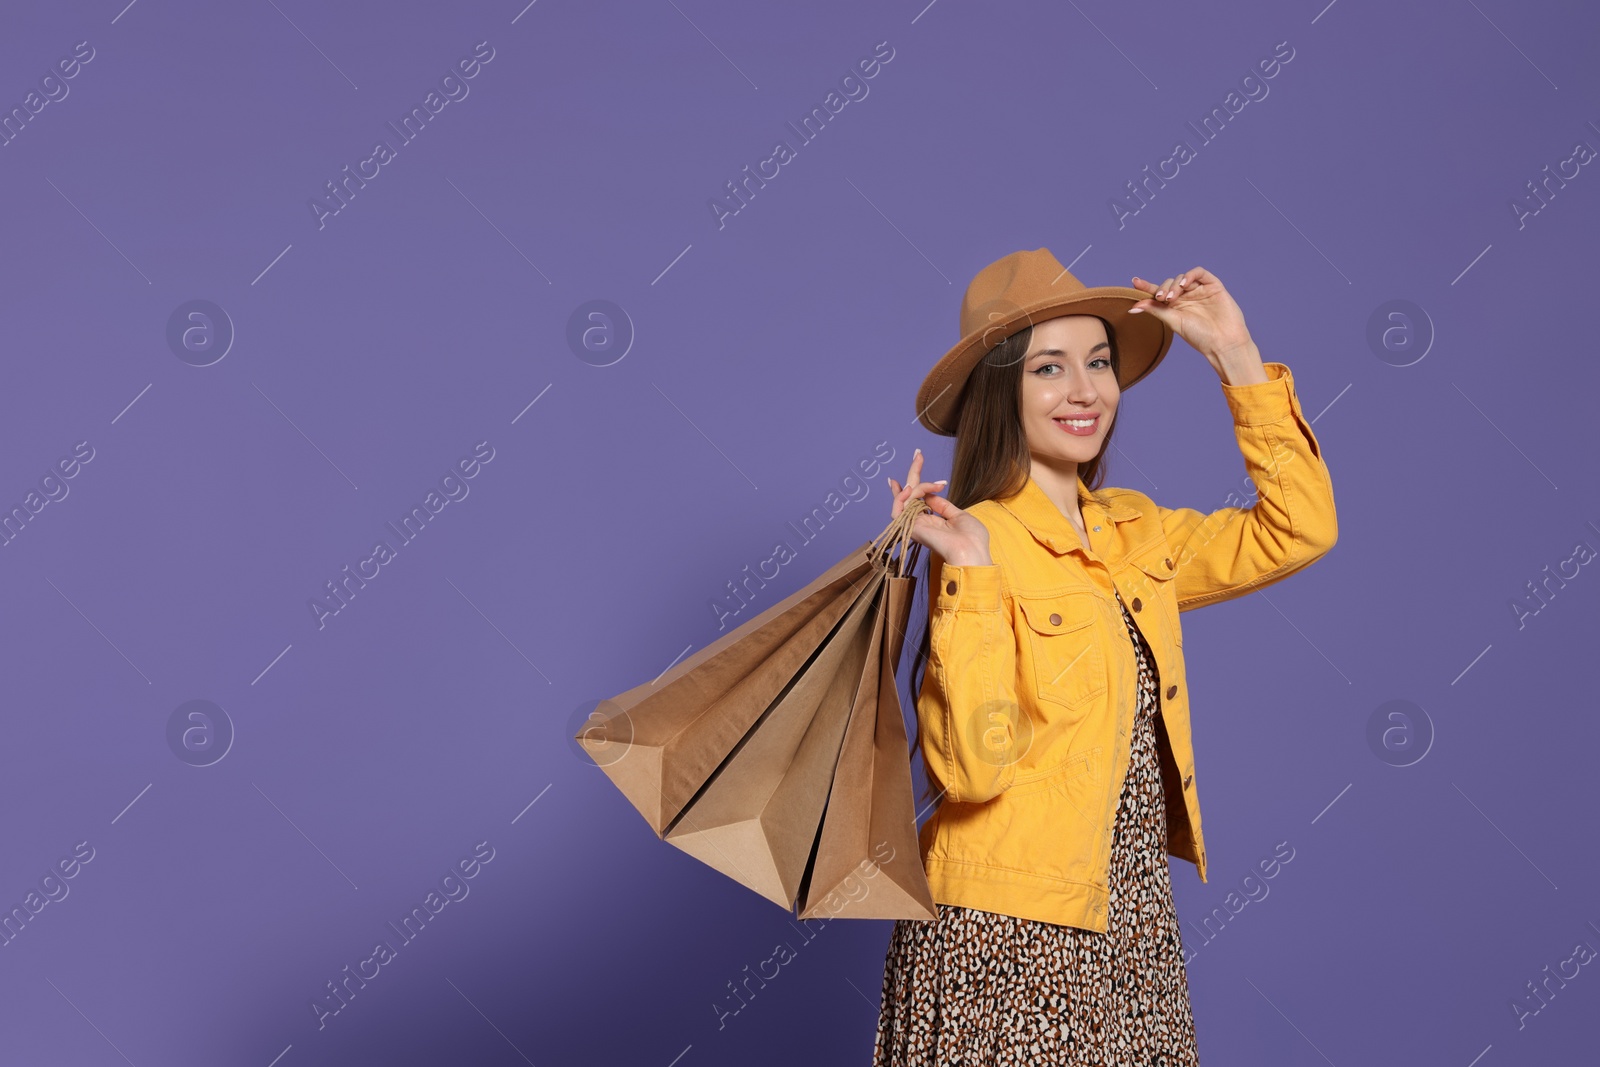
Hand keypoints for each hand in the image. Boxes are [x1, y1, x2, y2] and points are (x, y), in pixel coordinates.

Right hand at [887, 448, 992, 566]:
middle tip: (918, 453)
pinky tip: (912, 488)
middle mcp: (922, 522)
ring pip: (905, 497)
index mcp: (933, 520)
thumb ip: (942, 505)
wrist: (971, 552)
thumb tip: (930, 494)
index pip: (919, 499)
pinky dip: (902, 496)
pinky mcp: (910, 527)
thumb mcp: (959, 515)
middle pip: (910, 494)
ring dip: (917, 484)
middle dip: (913, 472)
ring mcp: (915, 524)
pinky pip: (899, 508)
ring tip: (934, 481)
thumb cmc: (971, 539)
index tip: (918, 462)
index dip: (916, 483)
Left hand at [1129, 266, 1257, 378]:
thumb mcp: (1173, 321)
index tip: (1134, 282)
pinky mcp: (1213, 286)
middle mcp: (1186, 297)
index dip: (1146, 286)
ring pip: (1182, 278)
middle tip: (1162, 299)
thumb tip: (1133, 307)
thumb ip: (1155, 310)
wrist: (1223, 342)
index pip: (1158, 293)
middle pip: (1169, 284)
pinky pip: (1200, 273)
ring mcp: (1199, 290)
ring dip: (1174, 284)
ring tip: (1172, 297)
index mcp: (1175, 306)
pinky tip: (1184, 283)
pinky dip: (1190, 275)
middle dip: (1163, 289)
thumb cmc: (1199, 336)